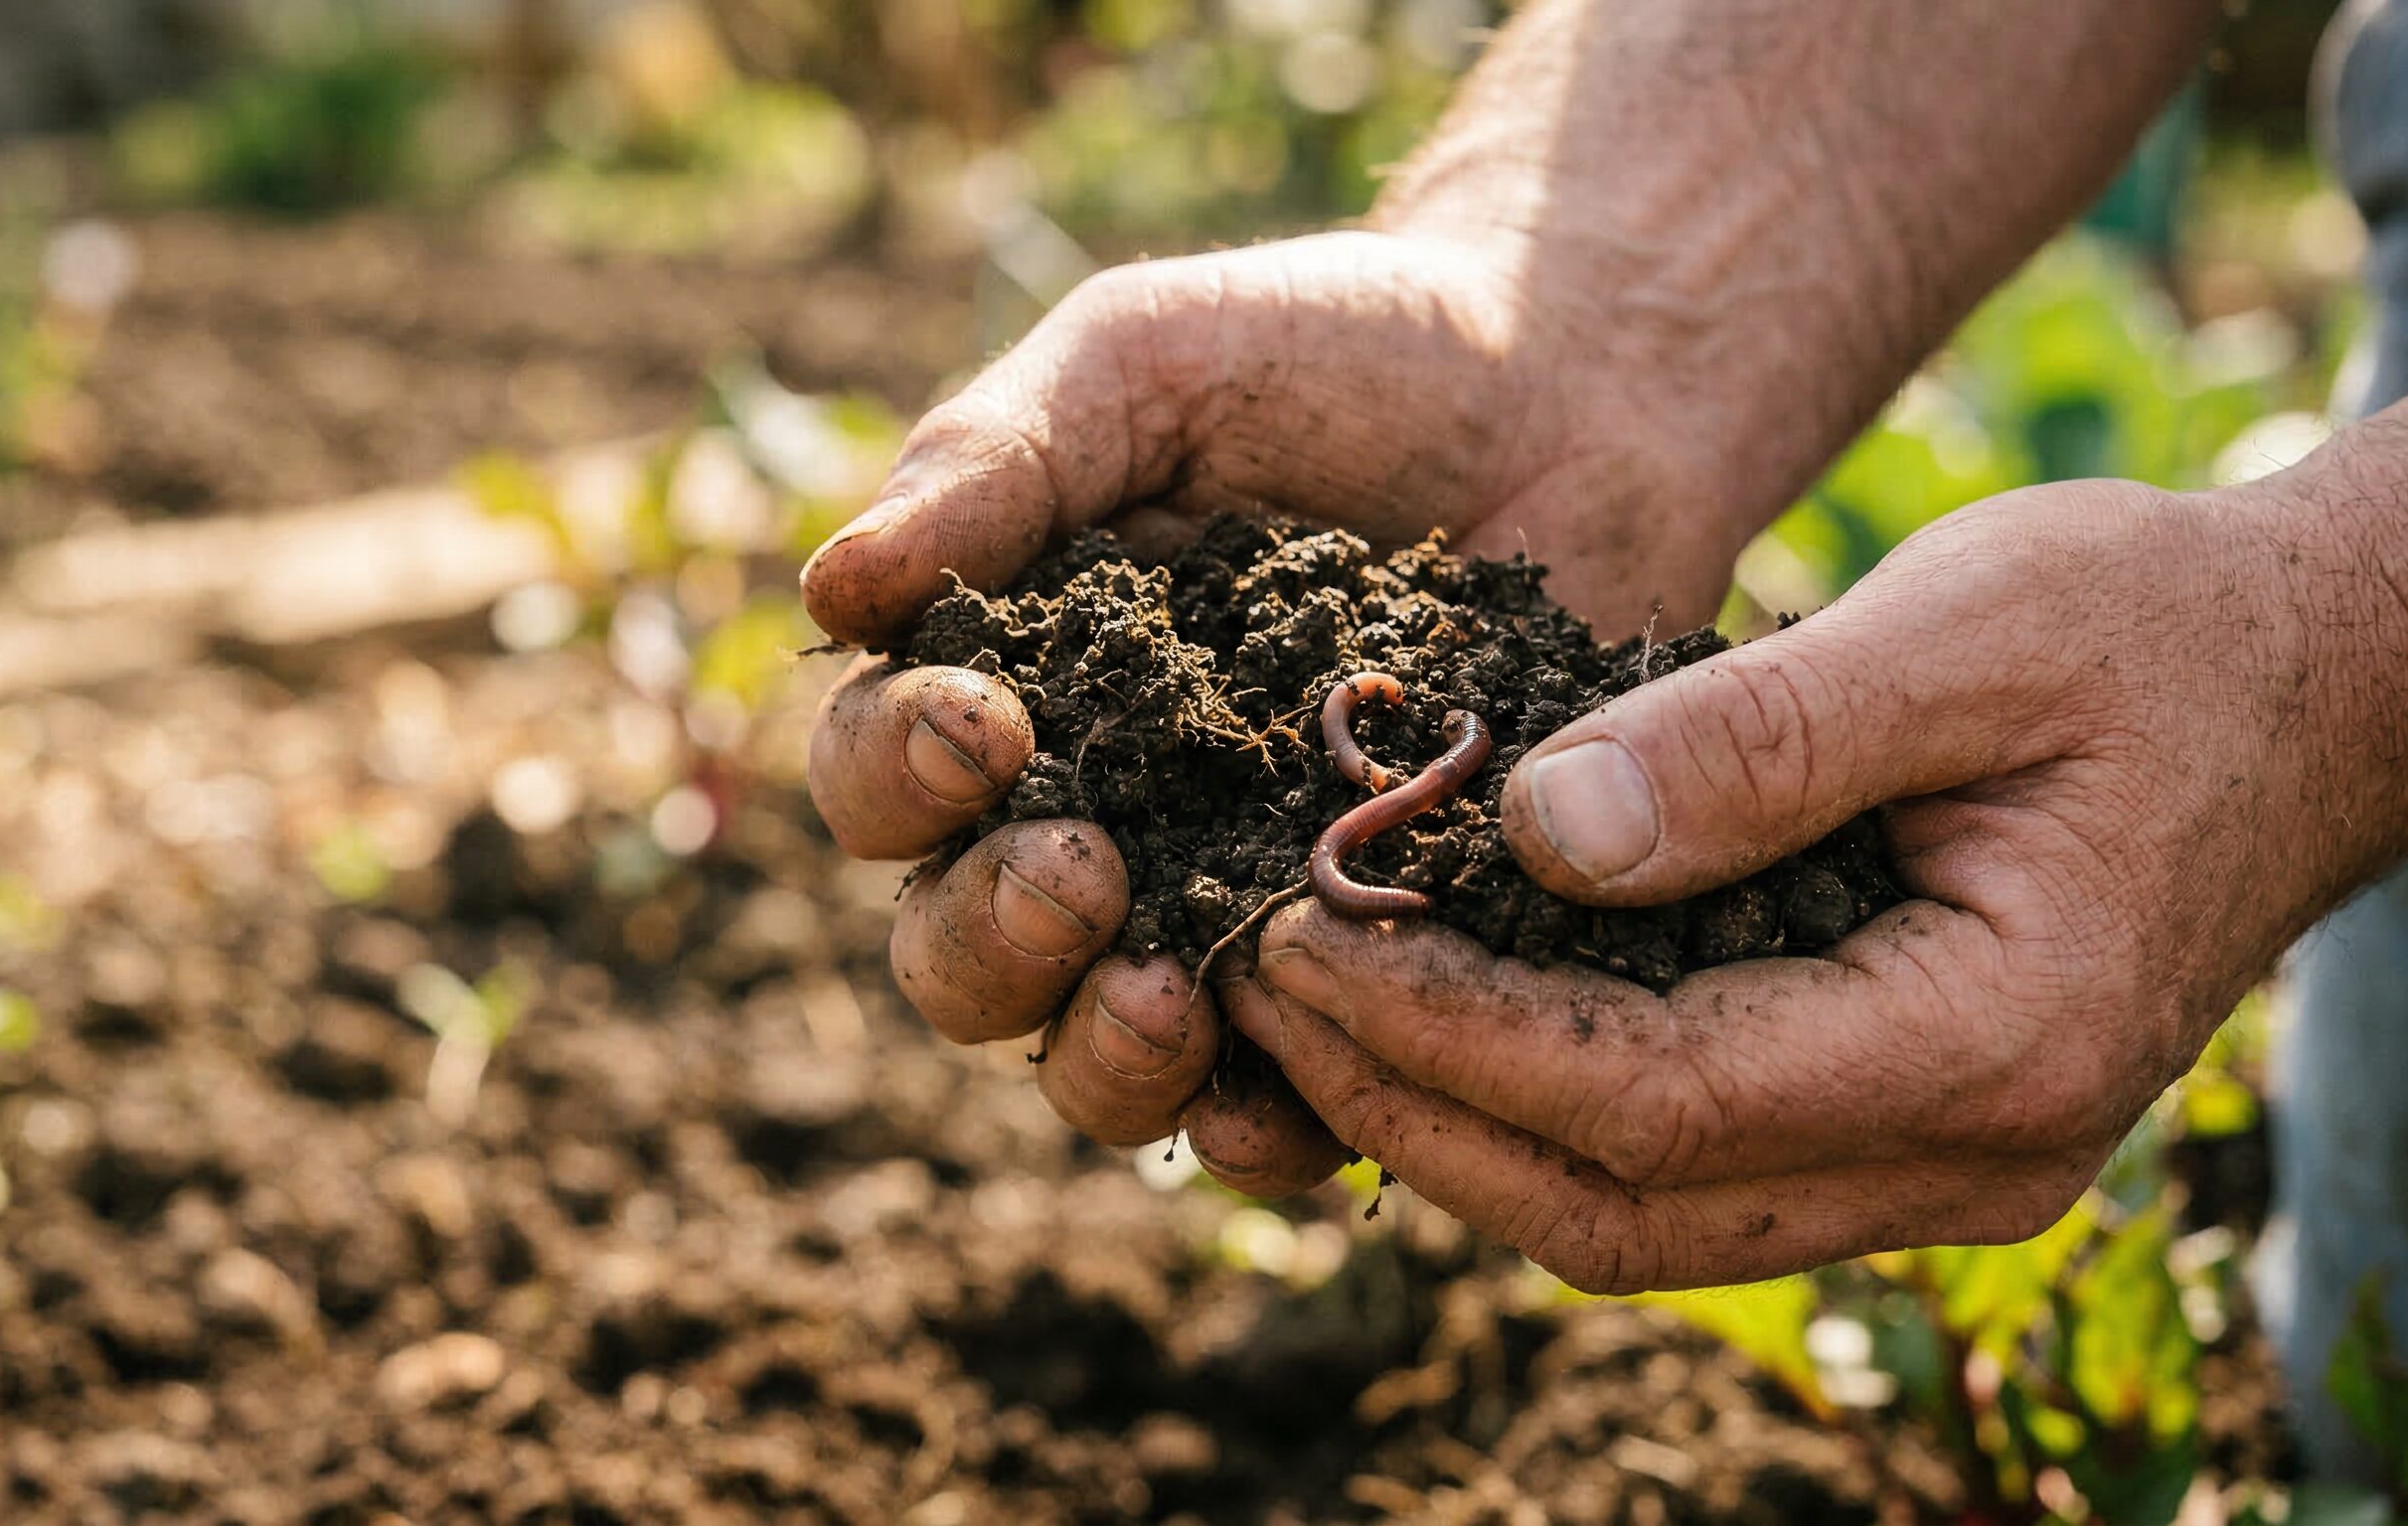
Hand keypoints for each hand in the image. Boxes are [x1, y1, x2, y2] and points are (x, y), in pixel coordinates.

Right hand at [802, 228, 1768, 1190]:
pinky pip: (1284, 1094)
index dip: (899, 774)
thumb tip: (831, 588)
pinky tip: (1286, 1095)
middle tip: (1075, 871)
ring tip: (1165, 997)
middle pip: (961, 951)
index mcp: (1004, 688)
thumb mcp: (1146, 364)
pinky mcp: (1363, 965)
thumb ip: (995, 463)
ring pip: (1092, 1053)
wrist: (1576, 382)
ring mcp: (1221, 905)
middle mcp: (1088, 818)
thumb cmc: (1331, 353)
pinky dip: (1268, 1119)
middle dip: (993, 935)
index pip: (882, 777)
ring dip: (1103, 1053)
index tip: (979, 727)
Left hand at [1235, 477, 2407, 1290]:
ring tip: (1304, 1000)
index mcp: (1992, 1044)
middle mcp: (1966, 1155)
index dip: (1453, 1033)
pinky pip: (1685, 1165)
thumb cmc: (2155, 628)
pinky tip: (1433, 1008)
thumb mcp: (1972, 625)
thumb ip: (1762, 737)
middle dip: (1415, 1109)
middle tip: (1252, 986)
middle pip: (1622, 1207)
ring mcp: (1939, 1165)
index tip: (1298, 935)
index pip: (1656, 1099)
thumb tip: (1535, 832)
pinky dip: (1541, 1107)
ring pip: (1639, 1217)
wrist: (2314, 683)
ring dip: (1457, 1126)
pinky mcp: (1899, 1125)